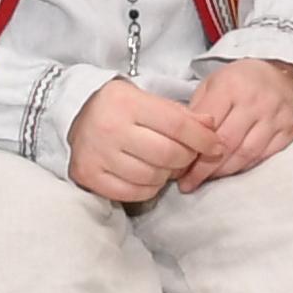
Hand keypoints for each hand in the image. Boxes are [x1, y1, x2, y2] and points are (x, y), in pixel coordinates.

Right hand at [67, 78, 225, 203]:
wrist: (76, 114)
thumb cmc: (121, 107)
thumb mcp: (149, 100)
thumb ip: (181, 114)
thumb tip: (211, 127)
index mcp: (127, 103)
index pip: (177, 125)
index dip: (203, 139)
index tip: (215, 146)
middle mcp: (109, 128)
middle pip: (167, 154)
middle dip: (186, 158)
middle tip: (188, 155)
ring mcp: (97, 154)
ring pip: (152, 176)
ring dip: (167, 174)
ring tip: (165, 164)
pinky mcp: (88, 175)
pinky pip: (133, 192)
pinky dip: (149, 188)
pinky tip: (148, 175)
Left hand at [176, 58, 292, 189]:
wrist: (282, 75)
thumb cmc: (240, 81)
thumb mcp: (212, 84)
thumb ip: (198, 111)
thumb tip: (181, 144)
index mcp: (231, 87)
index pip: (207, 128)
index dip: (191, 151)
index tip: (177, 168)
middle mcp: (255, 101)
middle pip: (226, 145)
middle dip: (204, 169)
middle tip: (188, 183)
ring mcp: (275, 116)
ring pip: (245, 154)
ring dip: (223, 172)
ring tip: (206, 180)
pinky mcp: (289, 130)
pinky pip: (263, 157)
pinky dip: (244, 167)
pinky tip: (230, 171)